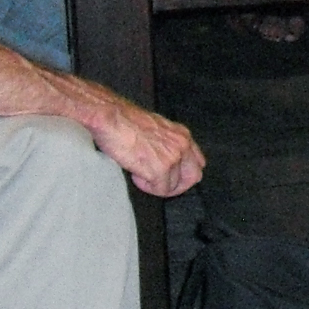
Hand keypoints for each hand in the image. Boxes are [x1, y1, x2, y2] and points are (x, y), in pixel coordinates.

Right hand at [85, 97, 204, 196]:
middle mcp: (182, 144)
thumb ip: (166, 142)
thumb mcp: (155, 128)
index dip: (184, 173)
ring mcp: (173, 157)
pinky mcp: (160, 169)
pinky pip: (160, 189)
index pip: (197, 161)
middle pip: (193, 176)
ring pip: (174, 186)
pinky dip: (147, 187)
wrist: (111, 118)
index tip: (171, 177)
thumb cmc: (126, 121)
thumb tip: (164, 157)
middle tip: (158, 184)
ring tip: (140, 173)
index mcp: (181, 134)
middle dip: (176, 185)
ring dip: (157, 185)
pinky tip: (136, 174)